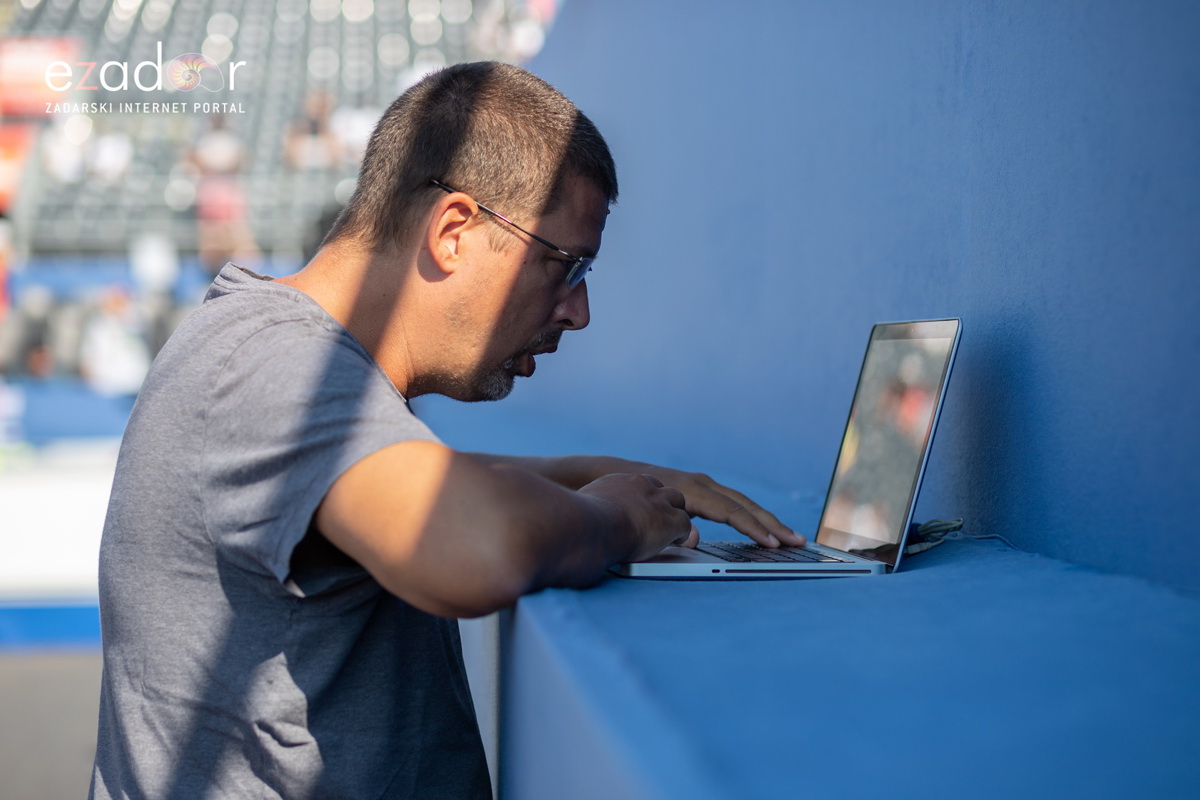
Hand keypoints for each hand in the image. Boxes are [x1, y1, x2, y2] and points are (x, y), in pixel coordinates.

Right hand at [577, 473, 696, 560]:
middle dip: (664, 504)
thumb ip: (589, 509)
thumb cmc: (579, 522)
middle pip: (662, 490)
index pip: (639, 485)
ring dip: (675, 517)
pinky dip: (683, 535)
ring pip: (678, 503)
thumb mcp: (582, 506)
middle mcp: (641, 486)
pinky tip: (677, 543)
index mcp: (619, 482)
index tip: (640, 510)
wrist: (591, 526)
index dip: (643, 499)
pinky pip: (685, 525)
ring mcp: (658, 501)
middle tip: (660, 520)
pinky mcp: (670, 520)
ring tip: (672, 533)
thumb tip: (578, 519)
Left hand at [595, 460, 804, 548]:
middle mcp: (701, 484)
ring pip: (740, 503)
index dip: (753, 529)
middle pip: (744, 505)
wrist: (613, 475)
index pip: (732, 511)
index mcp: (692, 490)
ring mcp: (701, 485)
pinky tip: (762, 529)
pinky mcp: (699, 490)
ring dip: (765, 520)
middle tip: (798, 541)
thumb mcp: (649, 517)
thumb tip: (696, 539)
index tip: (772, 544)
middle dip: (771, 524)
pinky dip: (749, 516)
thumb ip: (674, 528)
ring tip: (788, 537)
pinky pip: (730, 504)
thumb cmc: (629, 502)